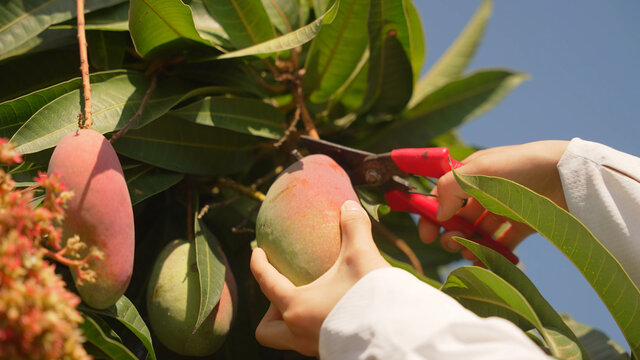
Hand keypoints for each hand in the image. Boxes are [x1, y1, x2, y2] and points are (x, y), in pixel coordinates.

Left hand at [251, 200, 389, 356]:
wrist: (397, 334)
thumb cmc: (371, 295)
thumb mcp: (361, 255)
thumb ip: (353, 227)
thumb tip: (349, 205)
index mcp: (296, 306)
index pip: (266, 283)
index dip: (257, 265)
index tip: (257, 253)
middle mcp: (299, 332)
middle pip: (266, 330)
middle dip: (270, 311)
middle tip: (287, 292)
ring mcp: (314, 348)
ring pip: (287, 340)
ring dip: (291, 322)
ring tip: (310, 303)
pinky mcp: (332, 353)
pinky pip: (310, 344)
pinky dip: (313, 329)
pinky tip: (332, 314)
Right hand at [419, 140, 569, 259]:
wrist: (567, 175)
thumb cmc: (520, 166)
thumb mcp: (478, 170)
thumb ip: (450, 190)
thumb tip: (438, 215)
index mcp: (472, 174)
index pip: (442, 196)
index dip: (431, 215)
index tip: (427, 236)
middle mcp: (485, 191)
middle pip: (459, 217)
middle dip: (451, 233)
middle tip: (452, 243)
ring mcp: (504, 208)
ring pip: (478, 232)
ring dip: (469, 245)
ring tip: (470, 253)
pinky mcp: (523, 224)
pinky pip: (502, 243)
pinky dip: (492, 255)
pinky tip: (485, 264)